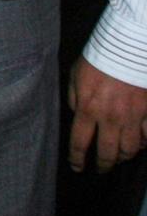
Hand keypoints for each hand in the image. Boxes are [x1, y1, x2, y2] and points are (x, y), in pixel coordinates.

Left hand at [68, 56, 146, 172]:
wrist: (127, 46)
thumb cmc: (98, 58)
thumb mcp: (76, 75)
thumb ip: (74, 97)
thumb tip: (76, 114)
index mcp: (88, 108)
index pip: (80, 142)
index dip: (77, 158)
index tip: (77, 167)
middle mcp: (110, 118)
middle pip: (107, 153)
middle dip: (102, 165)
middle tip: (101, 169)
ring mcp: (132, 117)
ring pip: (129, 150)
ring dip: (123, 157)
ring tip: (119, 157)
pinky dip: (143, 143)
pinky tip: (139, 142)